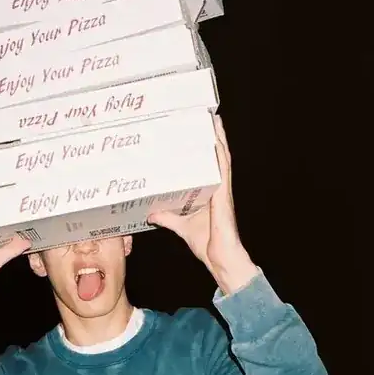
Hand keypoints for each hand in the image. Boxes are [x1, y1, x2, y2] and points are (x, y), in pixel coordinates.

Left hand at [148, 115, 257, 294]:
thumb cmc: (208, 244)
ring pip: (222, 158)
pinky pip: (222, 171)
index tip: (200, 129)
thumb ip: (168, 217)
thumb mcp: (181, 227)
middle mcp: (218, 188)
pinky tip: (217, 142)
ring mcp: (223, 191)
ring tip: (213, 120)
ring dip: (219, 139)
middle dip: (213, 136)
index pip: (208, 165)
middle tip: (207, 115)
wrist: (221, 258)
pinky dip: (220, 155)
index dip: (207, 147)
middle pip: (216, 157)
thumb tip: (151, 213)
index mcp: (210, 193)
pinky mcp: (224, 196)